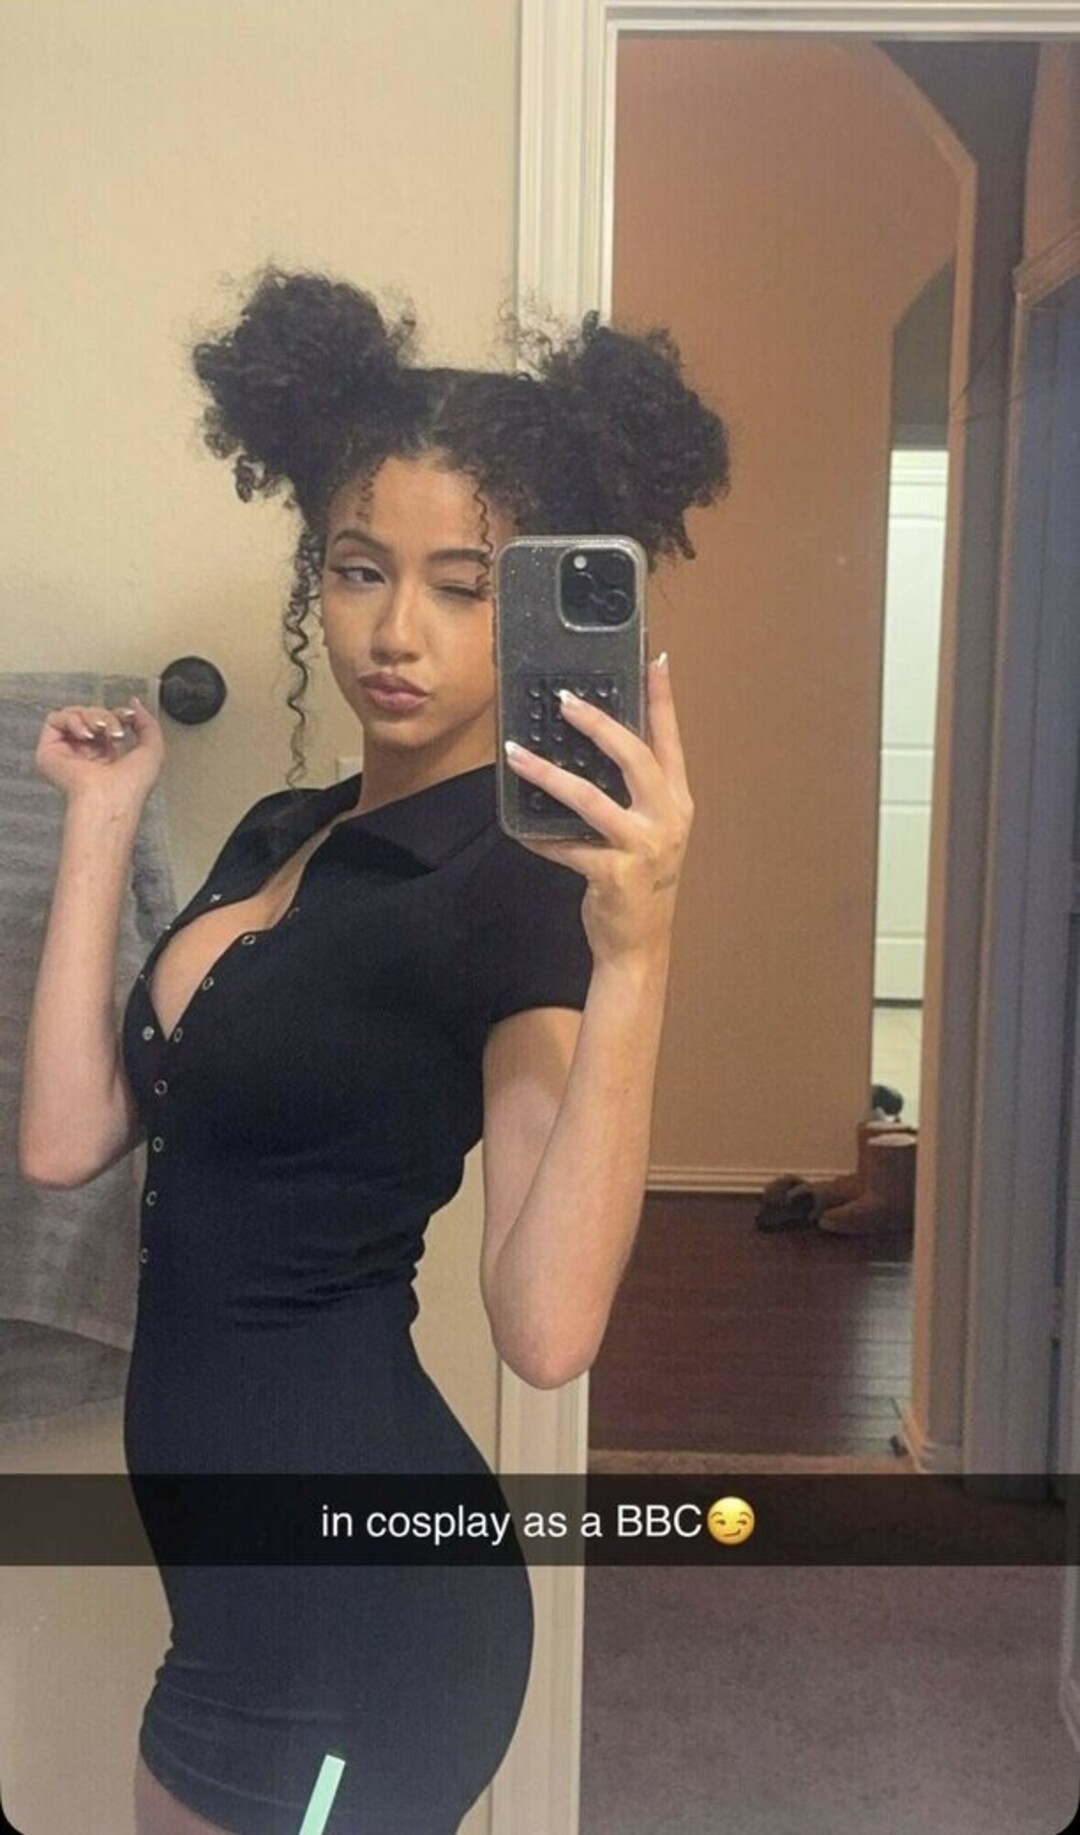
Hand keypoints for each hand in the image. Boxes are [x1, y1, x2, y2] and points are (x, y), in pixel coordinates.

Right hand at [35, 697, 164, 811]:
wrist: (111, 798)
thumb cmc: (131, 785)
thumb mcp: (153, 749)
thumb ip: (148, 723)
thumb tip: (135, 703)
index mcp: (108, 756)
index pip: (107, 721)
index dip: (118, 713)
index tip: (129, 716)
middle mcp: (86, 754)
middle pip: (92, 715)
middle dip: (107, 716)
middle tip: (114, 732)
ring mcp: (67, 752)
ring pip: (74, 713)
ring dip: (91, 716)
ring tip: (99, 732)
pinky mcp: (49, 751)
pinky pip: (55, 719)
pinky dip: (72, 720)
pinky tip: (84, 735)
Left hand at [504, 653, 693, 963]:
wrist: (638, 944)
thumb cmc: (639, 882)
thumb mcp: (648, 832)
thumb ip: (633, 794)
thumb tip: (592, 749)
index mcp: (677, 802)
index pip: (671, 740)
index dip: (663, 700)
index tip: (653, 661)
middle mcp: (667, 819)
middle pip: (635, 757)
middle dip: (598, 723)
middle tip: (564, 700)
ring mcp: (643, 847)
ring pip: (591, 798)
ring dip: (548, 774)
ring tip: (516, 754)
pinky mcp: (614, 874)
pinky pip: (566, 846)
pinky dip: (538, 836)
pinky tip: (517, 827)